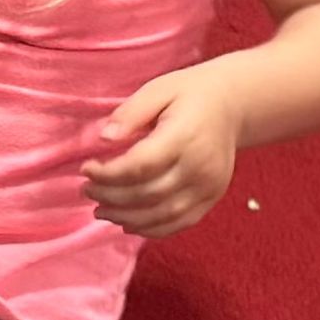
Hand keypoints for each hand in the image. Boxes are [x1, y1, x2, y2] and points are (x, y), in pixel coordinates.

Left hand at [81, 68, 240, 238]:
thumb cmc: (189, 95)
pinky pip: (180, 223)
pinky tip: (127, 224)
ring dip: (126, 218)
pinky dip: (151, 229)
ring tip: (100, 210)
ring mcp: (209, 186)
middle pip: (148, 194)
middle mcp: (201, 166)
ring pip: (162, 214)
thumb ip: (130, 113)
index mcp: (185, 136)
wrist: (233, 105)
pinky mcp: (212, 198)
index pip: (140, 166)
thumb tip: (103, 138)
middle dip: (111, 197)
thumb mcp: (158, 89)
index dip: (108, 174)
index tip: (86, 169)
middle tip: (86, 190)